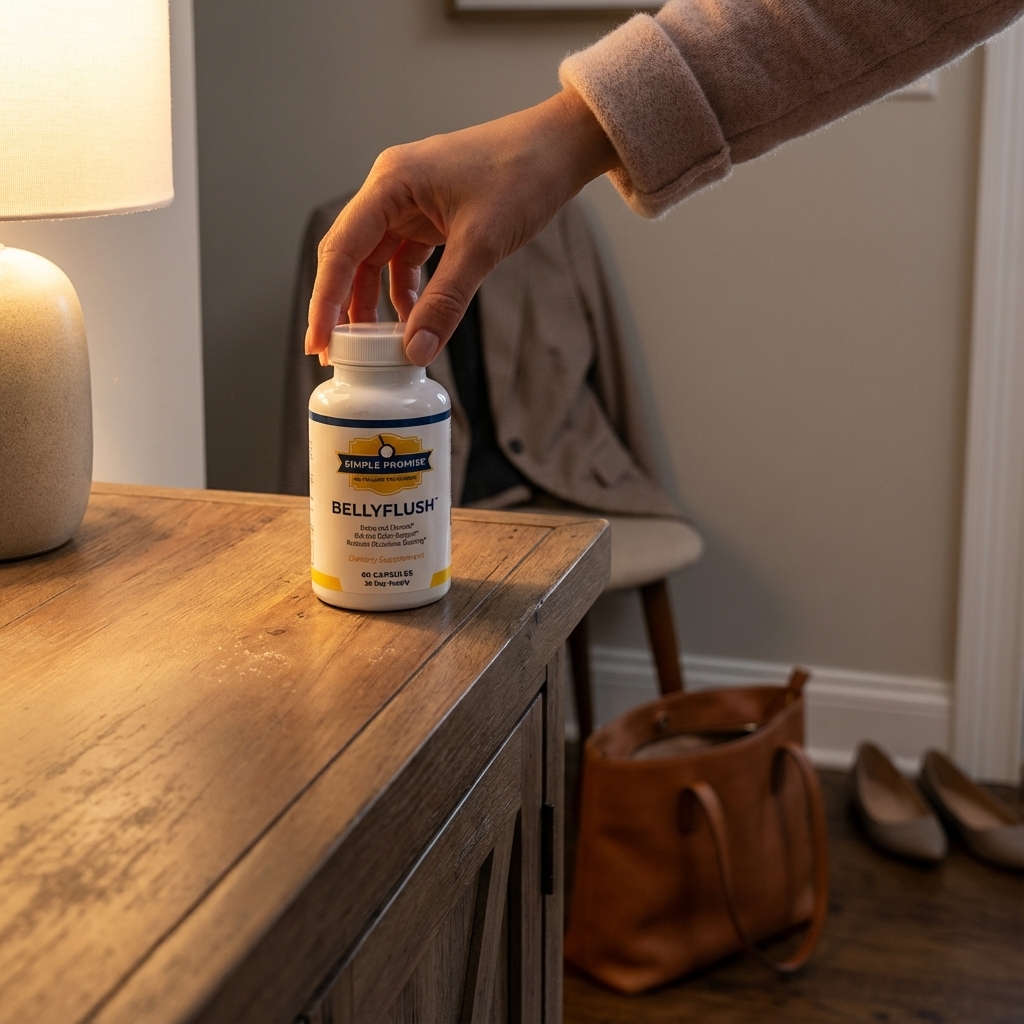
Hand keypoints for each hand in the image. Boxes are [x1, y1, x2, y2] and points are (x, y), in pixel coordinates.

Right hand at [305, 88, 618, 365]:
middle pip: (351, 256)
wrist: (562, 147)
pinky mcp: (433, 215)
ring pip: (377, 260)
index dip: (325, 301)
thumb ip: (445, 301)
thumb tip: (415, 350)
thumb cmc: (523, 175)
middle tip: (336, 352)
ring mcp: (412, 202)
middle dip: (342, 305)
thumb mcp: (482, 245)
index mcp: (390, 183)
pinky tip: (412, 318)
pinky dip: (405, 290)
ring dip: (375, 301)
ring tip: (374, 345)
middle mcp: (392, 189)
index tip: (319, 343)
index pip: (341, 250)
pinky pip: (405, 259)